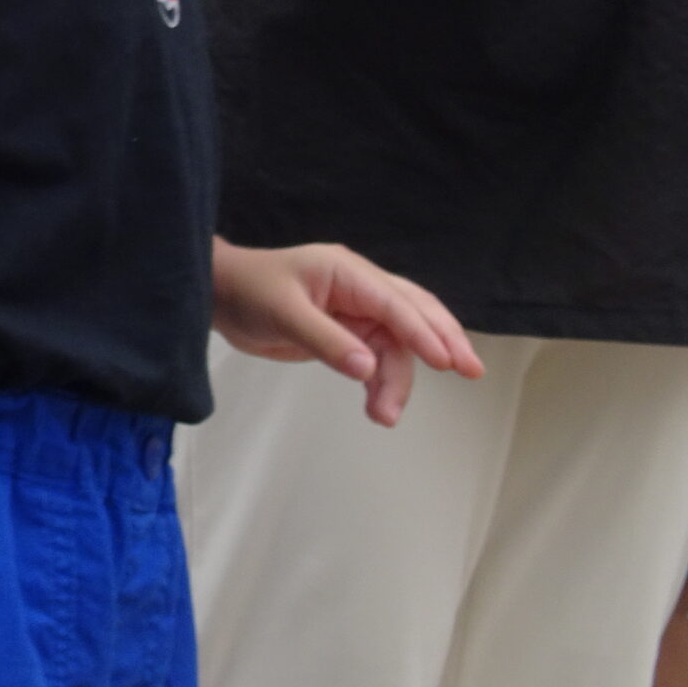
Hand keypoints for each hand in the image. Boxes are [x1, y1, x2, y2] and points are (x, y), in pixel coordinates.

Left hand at [211, 239, 484, 426]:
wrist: (217, 296)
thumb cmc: (246, 290)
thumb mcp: (284, 313)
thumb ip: (326, 342)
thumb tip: (367, 369)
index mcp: (347, 272)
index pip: (396, 302)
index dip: (424, 331)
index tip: (447, 361)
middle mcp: (358, 289)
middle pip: (414, 314)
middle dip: (442, 342)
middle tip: (470, 372)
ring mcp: (354, 312)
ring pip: (396, 345)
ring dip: (399, 379)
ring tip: (385, 415)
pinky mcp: (345, 334)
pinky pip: (377, 357)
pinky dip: (383, 381)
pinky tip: (379, 405)